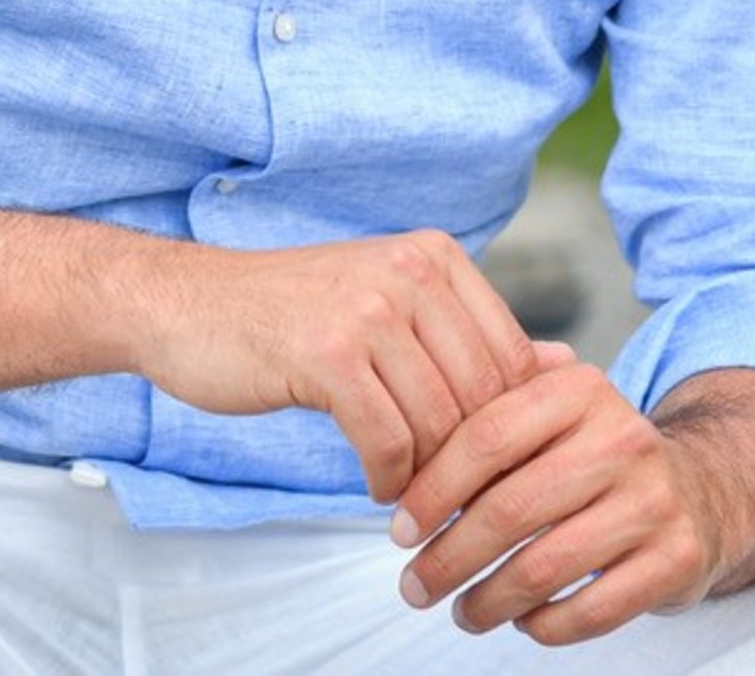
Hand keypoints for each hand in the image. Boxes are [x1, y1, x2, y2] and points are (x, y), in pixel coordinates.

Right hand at [130, 230, 541, 502]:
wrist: (187, 306)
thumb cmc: (292, 317)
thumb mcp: (391, 308)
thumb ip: (475, 336)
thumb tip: (567, 365)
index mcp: (436, 257)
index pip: (512, 360)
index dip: (504, 427)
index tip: (480, 465)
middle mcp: (410, 271)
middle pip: (480, 397)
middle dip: (469, 462)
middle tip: (447, 498)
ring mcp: (368, 308)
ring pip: (438, 424)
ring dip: (427, 478)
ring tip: (407, 494)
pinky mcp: (327, 353)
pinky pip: (388, 440)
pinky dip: (388, 477)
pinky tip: (372, 482)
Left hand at [389, 348, 729, 647]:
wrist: (701, 489)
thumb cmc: (594, 455)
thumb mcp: (550, 411)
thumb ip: (484, 412)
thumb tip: (397, 449)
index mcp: (579, 390)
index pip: (485, 437)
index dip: (432, 490)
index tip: (400, 530)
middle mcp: (623, 437)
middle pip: (510, 509)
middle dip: (449, 558)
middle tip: (414, 587)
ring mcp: (654, 500)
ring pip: (545, 567)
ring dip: (487, 601)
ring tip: (461, 612)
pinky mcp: (677, 558)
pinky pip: (592, 609)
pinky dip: (543, 625)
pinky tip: (521, 622)